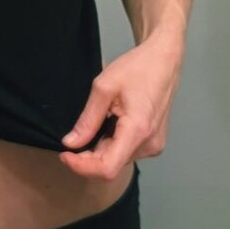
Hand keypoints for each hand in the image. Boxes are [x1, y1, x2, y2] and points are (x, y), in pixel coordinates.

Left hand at [57, 22, 185, 178]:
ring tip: (99, 121)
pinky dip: (111, 144)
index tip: (65, 154)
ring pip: (117, 160)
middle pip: (110, 166)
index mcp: (138, 130)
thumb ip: (87, 120)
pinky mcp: (153, 142)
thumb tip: (71, 143)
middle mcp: (149, 144)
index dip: (82, 167)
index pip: (107, 168)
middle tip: (73, 137)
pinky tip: (110, 123)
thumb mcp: (104, 88)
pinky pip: (126, 151)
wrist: (163, 60)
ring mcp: (153, 145)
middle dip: (87, 156)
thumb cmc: (137, 67)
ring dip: (100, 149)